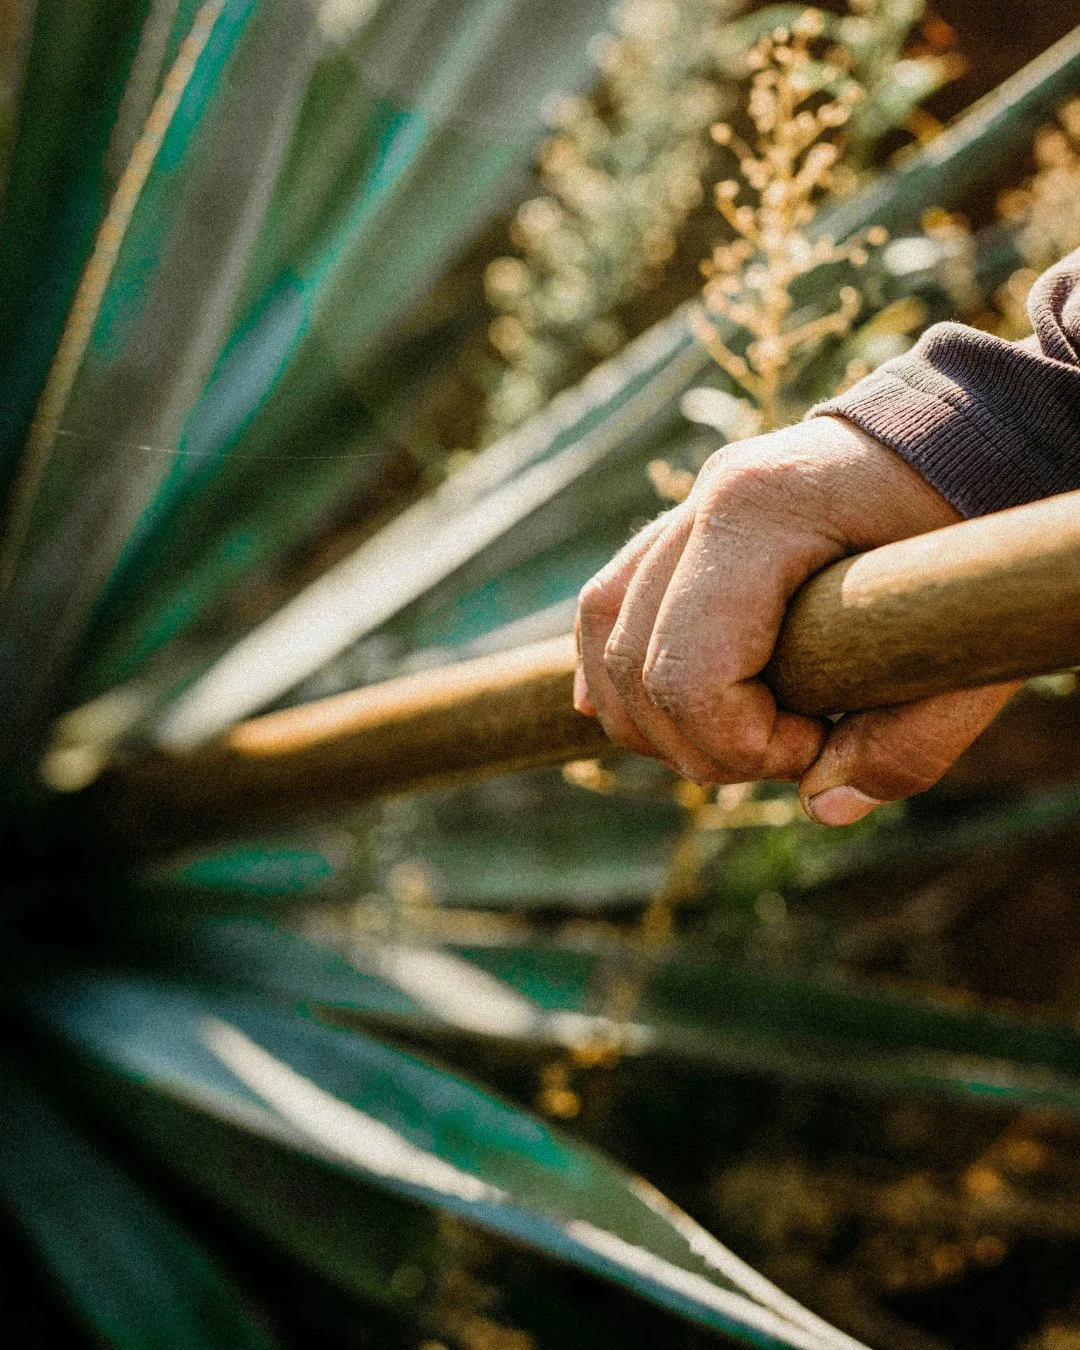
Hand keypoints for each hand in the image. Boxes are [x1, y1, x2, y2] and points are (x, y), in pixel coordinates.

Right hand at [574, 416, 1020, 825]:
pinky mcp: (685, 528)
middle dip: (699, 743)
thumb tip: (820, 806)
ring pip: (605, 634)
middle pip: (634, 666)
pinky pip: (610, 606)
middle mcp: (704, 502)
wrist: (972, 437)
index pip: (686, 672)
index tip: (817, 744)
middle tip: (792, 750)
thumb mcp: (968, 642)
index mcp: (761, 514)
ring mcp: (687, 509)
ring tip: (735, 740)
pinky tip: (647, 714)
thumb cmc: (975, 532)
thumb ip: (910, 740)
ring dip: (650, 718)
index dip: (738, 743)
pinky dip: (619, 670)